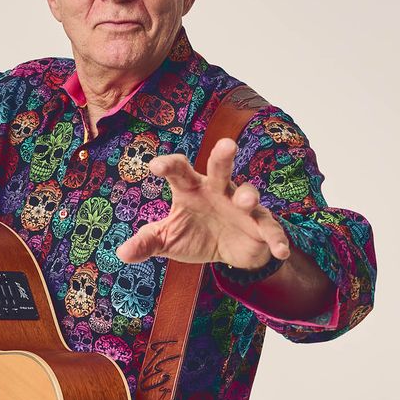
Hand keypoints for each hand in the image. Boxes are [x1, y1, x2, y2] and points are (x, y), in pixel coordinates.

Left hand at [115, 138, 291, 267]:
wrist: (230, 253)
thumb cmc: (196, 235)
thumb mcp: (169, 240)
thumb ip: (147, 242)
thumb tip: (121, 253)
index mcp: (192, 189)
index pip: (179, 171)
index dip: (168, 166)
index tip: (154, 166)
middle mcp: (218, 190)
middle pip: (220, 168)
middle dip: (223, 156)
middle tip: (227, 145)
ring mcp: (242, 206)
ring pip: (247, 194)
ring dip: (247, 195)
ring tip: (244, 201)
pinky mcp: (261, 224)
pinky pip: (269, 228)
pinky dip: (275, 238)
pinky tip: (279, 249)